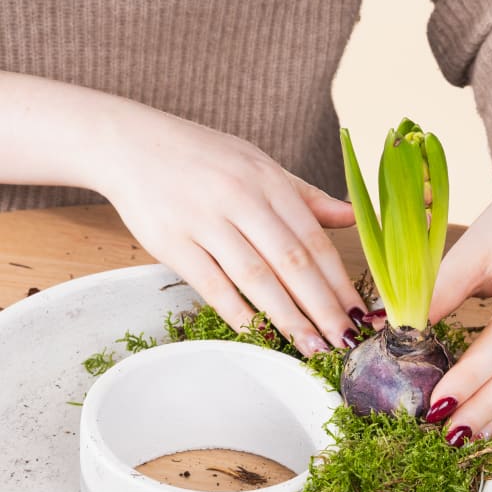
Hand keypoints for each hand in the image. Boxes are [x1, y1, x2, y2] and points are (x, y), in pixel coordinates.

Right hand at [98, 106, 364, 355]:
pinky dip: (239, 313)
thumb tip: (351, 216)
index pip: (314, 240)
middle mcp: (240, 199)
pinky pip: (212, 286)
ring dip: (288, 318)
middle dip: (323, 308)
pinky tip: (262, 336)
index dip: (340, 281)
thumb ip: (305, 196)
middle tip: (346, 343)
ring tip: (313, 348)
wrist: (130, 143)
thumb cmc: (203, 158)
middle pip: (292, 263)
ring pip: (255, 278)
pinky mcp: (172, 243)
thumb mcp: (259, 165)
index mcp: (268, 181)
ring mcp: (205, 221)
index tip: (360, 315)